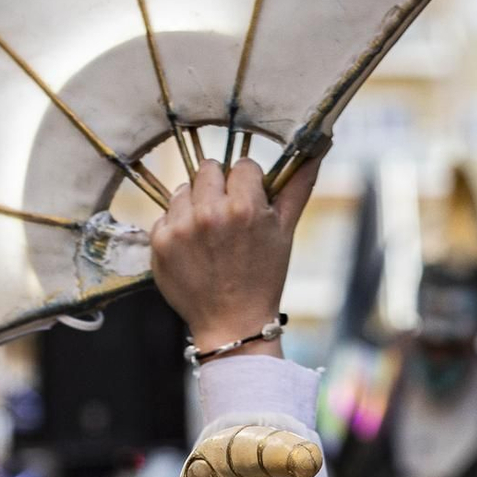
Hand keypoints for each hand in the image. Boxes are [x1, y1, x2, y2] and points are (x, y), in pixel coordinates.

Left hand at [149, 156, 320, 351]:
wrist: (233, 326)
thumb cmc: (263, 279)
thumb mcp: (285, 233)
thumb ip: (297, 187)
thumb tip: (316, 151)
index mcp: (245, 207)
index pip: (241, 166)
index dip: (247, 186)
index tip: (249, 209)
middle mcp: (210, 213)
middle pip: (208, 169)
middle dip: (218, 189)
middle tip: (226, 221)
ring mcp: (182, 227)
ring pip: (184, 189)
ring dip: (195, 206)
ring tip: (209, 238)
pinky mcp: (161, 242)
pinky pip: (166, 215)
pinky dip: (177, 228)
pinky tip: (193, 251)